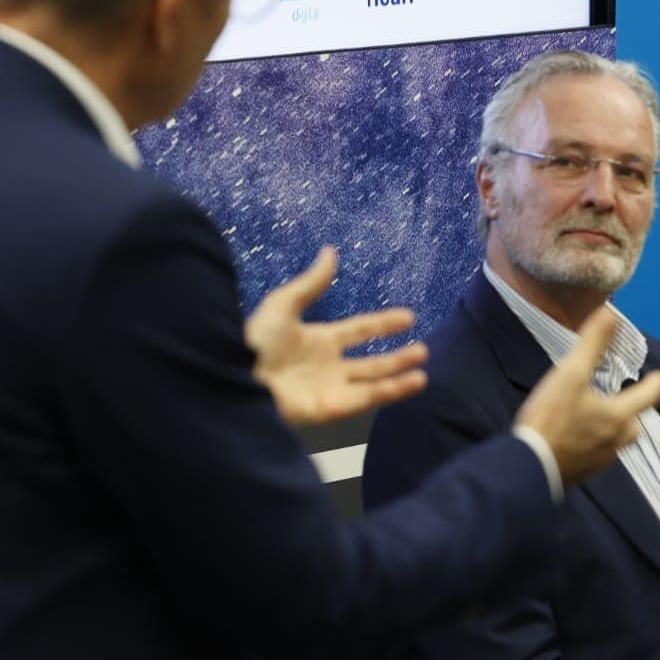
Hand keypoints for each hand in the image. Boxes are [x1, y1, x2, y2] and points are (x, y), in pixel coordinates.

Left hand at [245, 246, 428, 425]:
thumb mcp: (283, 304)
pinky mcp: (332, 408)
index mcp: (318, 341)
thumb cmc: (255, 341)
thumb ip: (312, 283)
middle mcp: (328, 366)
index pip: (358, 331)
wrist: (236, 376)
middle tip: (423, 349)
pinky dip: (392, 391)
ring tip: (423, 368)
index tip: (408, 317)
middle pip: (370, 362)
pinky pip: (368, 398)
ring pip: (374, 382)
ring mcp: (331, 388)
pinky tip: (414, 381)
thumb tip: (330, 252)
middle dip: (396, 357)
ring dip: (399, 375)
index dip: (382, 324)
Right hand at [515, 307, 659, 483]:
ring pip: (618, 437)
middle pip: (635, 419)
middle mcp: (617, 439)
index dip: (656, 383)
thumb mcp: (570, 374)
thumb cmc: (550, 419)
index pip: (650, 396)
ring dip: (614, 422)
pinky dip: (596, 438)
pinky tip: (579, 432)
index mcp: (620, 415)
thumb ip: (593, 344)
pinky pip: (600, 450)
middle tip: (627, 393)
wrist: (529, 467)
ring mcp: (603, 458)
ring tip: (602, 411)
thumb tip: (611, 315)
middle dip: (634, 405)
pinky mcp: (586, 470)